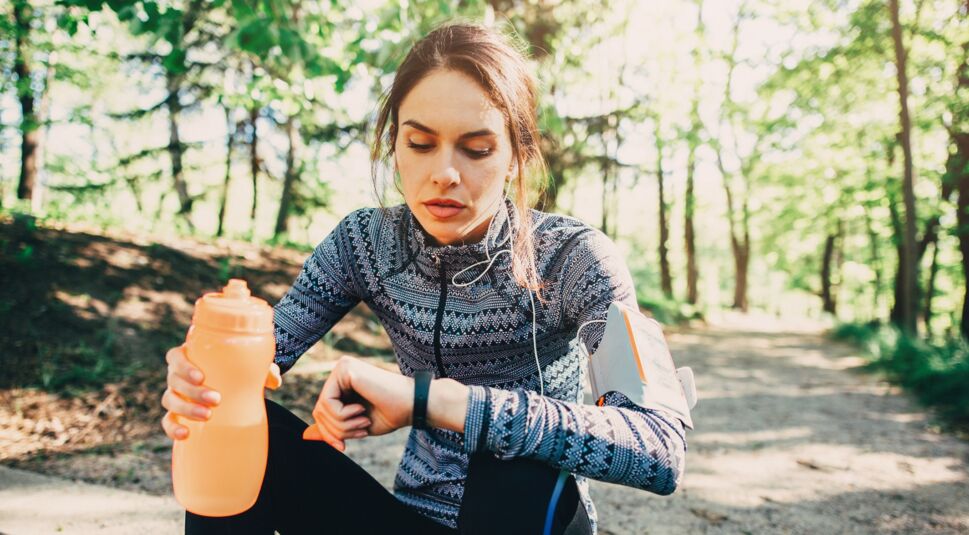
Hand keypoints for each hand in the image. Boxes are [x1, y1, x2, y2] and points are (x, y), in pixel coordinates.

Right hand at [161, 345, 281, 440]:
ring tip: (208, 415)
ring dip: (187, 409)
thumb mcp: (247, 366)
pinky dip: (173, 428)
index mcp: (189, 357)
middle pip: (174, 381)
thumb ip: (261, 369)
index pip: (176, 357)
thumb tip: (275, 382)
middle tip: (216, 399)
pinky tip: (185, 434)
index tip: (201, 376)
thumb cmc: (235, 370)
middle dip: (193, 391)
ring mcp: (175, 394)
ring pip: (170, 400)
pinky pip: (167, 421)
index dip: (184, 366)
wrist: (227, 386)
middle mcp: (177, 375)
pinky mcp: (175, 414)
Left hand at [303, 356, 412, 450]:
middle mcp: (340, 372)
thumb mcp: (355, 426)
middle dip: (335, 431)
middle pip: (318, 411)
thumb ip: (332, 428)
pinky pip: (328, 402)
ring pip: (321, 408)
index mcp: (343, 384)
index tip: (343, 447)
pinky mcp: (345, 369)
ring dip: (342, 425)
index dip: (328, 434)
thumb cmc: (390, 414)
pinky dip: (342, 416)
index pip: (321, 412)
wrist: (413, 406)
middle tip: (359, 432)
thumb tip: (304, 435)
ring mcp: (342, 368)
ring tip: (363, 422)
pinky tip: (361, 410)